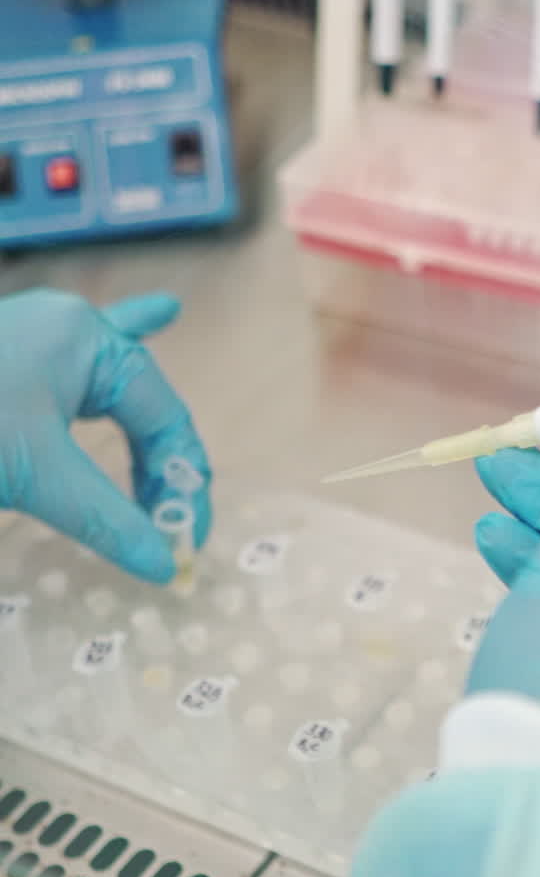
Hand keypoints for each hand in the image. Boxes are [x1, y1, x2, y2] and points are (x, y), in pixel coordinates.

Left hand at [0, 287, 210, 581]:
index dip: (181, 479)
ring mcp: (37, 338)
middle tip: (177, 516)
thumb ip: (106, 519)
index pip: (163, 415)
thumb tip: (161, 565)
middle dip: (161, 459)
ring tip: (173, 412)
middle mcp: (69, 329)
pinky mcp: (12, 359)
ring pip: (113, 379)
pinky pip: (80, 359)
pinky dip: (119, 341)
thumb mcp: (37, 475)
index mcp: (87, 341)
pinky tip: (158, 312)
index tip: (185, 534)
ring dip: (142, 414)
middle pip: (142, 400)